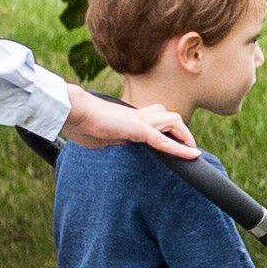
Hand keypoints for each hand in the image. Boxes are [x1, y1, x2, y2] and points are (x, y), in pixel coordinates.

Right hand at [60, 83, 197, 158]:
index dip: (167, 129)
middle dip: (181, 131)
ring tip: (192, 151)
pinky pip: (162, 140)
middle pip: (168, 115)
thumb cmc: (80, 124)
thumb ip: (108, 139)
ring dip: (184, 135)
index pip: (154, 119)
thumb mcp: (98, 137)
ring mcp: (138, 120)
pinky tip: (191, 155)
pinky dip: (178, 149)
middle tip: (188, 147)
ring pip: (172, 120)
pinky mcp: (137, 129)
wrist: (74, 112)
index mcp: (128, 118)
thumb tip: (106, 142)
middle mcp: (136, 115)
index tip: (173, 142)